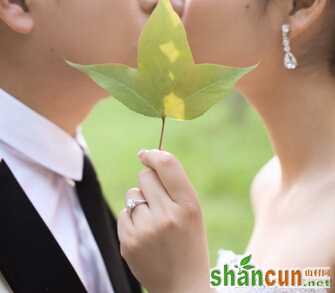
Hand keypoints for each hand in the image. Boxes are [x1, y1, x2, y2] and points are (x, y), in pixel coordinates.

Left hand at [117, 149, 210, 292]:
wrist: (182, 287)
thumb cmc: (189, 243)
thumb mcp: (193, 212)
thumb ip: (174, 184)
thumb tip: (147, 155)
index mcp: (188, 205)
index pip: (167, 165)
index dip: (154, 154)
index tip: (146, 154)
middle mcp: (167, 215)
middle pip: (145, 176)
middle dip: (149, 181)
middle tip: (158, 199)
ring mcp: (145, 230)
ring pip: (132, 193)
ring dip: (140, 201)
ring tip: (154, 222)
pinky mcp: (128, 242)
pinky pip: (124, 213)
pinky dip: (132, 220)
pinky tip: (145, 235)